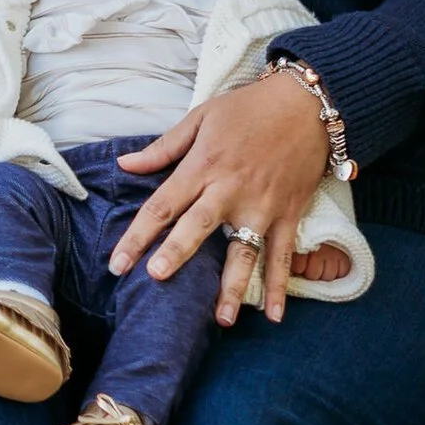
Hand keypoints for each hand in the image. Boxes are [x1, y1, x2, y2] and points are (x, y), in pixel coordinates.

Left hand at [109, 71, 332, 327]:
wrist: (307, 105)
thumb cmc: (248, 108)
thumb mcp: (201, 117)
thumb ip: (163, 147)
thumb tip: (124, 164)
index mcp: (203, 166)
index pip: (163, 205)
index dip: (138, 234)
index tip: (118, 263)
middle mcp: (230, 190)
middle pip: (197, 226)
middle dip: (176, 253)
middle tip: (156, 278)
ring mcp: (261, 206)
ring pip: (243, 252)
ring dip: (231, 287)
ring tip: (220, 319)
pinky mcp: (288, 215)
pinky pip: (281, 256)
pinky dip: (280, 286)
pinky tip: (274, 315)